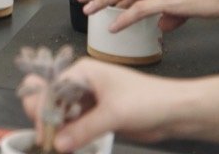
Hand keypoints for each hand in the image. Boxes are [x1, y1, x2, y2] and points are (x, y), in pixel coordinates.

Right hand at [19, 59, 176, 149]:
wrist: (175, 112)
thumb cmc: (148, 100)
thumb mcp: (114, 114)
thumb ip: (83, 129)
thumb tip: (58, 144)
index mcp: (82, 73)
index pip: (50, 88)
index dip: (43, 108)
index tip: (44, 130)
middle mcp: (81, 84)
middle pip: (51, 100)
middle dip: (47, 118)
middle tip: (48, 138)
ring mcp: (88, 101)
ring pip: (62, 114)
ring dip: (58, 129)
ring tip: (57, 145)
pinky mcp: (97, 116)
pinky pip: (75, 125)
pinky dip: (70, 135)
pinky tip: (69, 145)